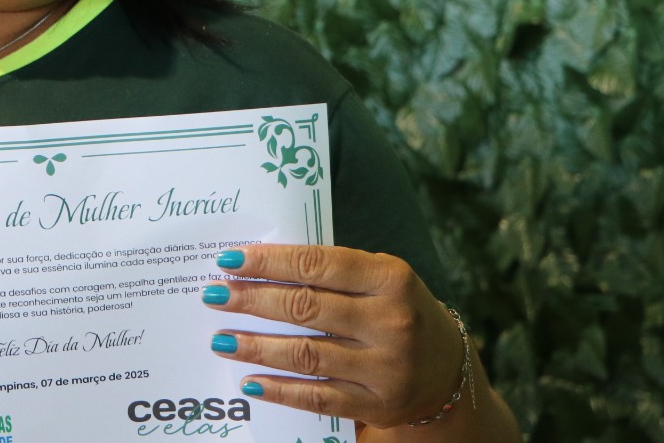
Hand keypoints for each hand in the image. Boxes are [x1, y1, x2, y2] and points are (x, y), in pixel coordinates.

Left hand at [202, 244, 466, 429]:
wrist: (447, 369)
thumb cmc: (397, 311)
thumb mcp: (379, 279)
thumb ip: (331, 272)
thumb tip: (257, 267)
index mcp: (390, 278)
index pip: (318, 264)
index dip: (270, 261)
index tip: (230, 260)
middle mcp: (391, 322)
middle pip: (307, 308)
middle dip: (253, 300)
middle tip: (215, 295)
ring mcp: (385, 367)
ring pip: (307, 354)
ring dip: (257, 347)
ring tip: (222, 340)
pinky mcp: (377, 404)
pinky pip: (318, 397)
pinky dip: (280, 390)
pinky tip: (250, 382)